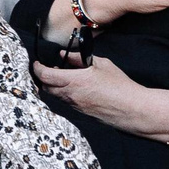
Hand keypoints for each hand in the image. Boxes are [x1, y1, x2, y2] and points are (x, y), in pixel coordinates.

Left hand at [32, 55, 151, 130]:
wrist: (131, 109)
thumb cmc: (119, 85)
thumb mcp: (100, 64)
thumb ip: (78, 58)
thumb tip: (64, 55)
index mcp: (74, 81)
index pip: (45, 75)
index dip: (37, 68)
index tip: (37, 62)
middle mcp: (70, 95)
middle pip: (45, 87)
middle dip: (43, 77)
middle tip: (49, 68)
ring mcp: (74, 106)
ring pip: (54, 95)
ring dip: (53, 86)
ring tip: (63, 76)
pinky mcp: (80, 113)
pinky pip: (65, 101)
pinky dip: (63, 93)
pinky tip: (74, 87)